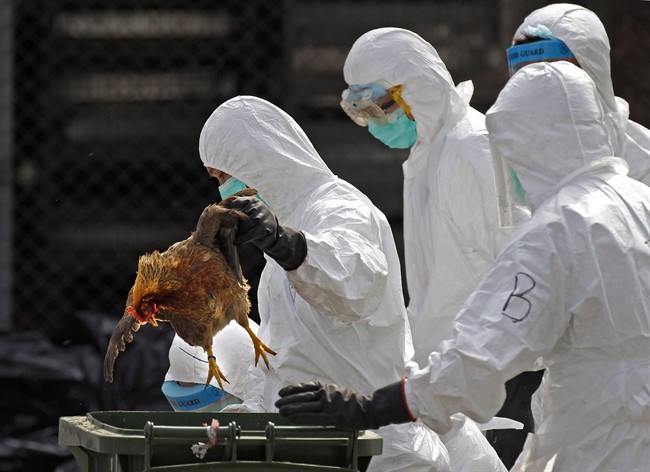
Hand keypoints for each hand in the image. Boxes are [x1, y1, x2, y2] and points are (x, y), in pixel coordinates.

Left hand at [230, 196, 306, 270]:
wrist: (274, 234)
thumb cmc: (256, 223)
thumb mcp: (249, 212)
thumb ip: (237, 210)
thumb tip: (220, 213)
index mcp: (252, 200)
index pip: (234, 204)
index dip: (229, 213)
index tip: (225, 219)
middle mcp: (257, 205)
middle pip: (238, 215)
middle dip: (233, 224)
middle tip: (231, 230)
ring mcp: (261, 216)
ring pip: (243, 224)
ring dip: (238, 232)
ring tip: (236, 235)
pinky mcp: (264, 227)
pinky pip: (250, 234)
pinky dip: (242, 239)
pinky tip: (236, 242)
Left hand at [275, 380, 414, 429]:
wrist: (370, 407)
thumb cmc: (355, 401)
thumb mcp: (340, 391)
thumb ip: (328, 392)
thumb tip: (316, 395)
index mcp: (328, 387)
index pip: (306, 386)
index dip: (293, 389)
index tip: (282, 392)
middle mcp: (326, 394)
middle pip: (303, 396)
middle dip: (288, 400)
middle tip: (277, 403)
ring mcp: (329, 406)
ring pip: (305, 406)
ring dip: (291, 408)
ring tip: (280, 411)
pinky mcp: (332, 417)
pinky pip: (313, 418)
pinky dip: (301, 417)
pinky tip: (291, 418)